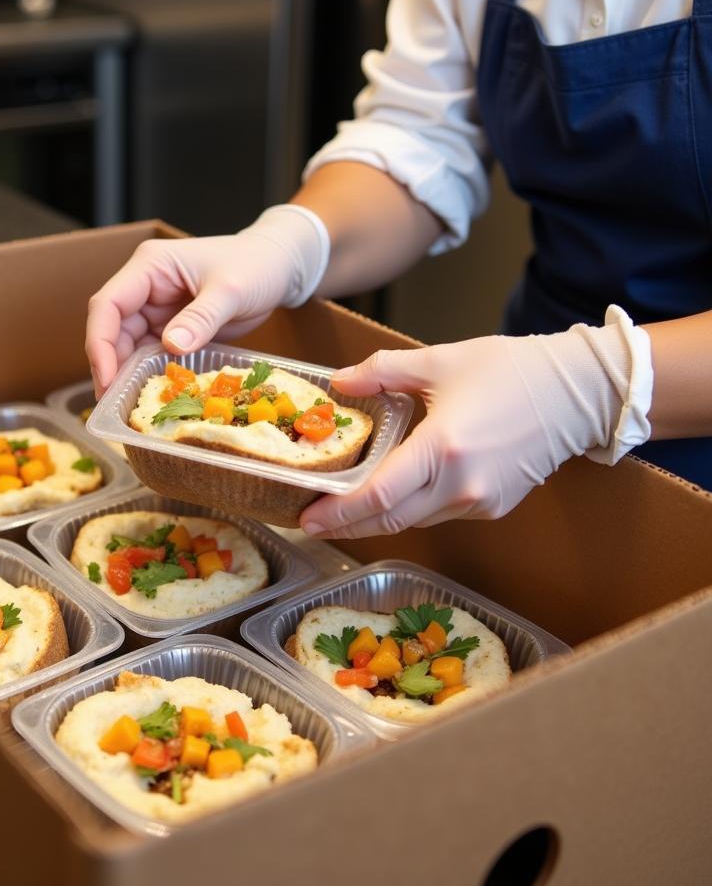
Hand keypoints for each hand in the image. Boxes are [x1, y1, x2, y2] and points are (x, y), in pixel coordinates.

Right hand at [85, 205, 328, 392]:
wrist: (278, 267)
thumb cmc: (256, 265)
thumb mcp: (231, 290)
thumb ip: (201, 317)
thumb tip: (170, 346)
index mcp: (150, 267)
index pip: (108, 304)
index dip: (100, 342)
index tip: (107, 377)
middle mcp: (145, 287)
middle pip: (112, 329)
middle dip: (109, 365)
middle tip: (112, 404)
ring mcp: (157, 309)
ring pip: (128, 345)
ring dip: (126, 374)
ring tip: (126, 407)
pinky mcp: (172, 328)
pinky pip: (150, 354)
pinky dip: (148, 374)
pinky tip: (150, 396)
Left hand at [300, 318, 647, 538]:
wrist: (578, 392)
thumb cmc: (510, 370)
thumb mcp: (438, 360)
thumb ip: (382, 372)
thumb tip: (339, 382)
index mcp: (441, 448)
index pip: (377, 497)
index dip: (337, 513)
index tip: (306, 518)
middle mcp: (460, 485)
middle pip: (390, 520)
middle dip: (346, 525)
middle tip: (310, 521)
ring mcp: (480, 501)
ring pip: (414, 520)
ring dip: (377, 519)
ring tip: (341, 507)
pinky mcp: (494, 506)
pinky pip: (440, 513)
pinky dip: (411, 508)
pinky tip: (392, 495)